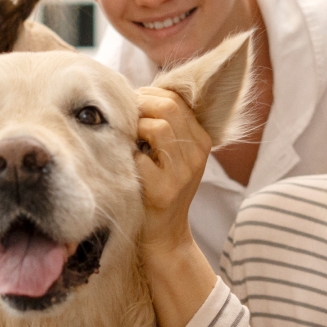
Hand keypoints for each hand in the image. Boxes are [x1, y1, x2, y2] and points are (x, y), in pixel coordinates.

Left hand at [135, 87, 210, 255]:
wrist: (165, 233)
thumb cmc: (161, 186)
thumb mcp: (174, 154)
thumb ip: (165, 126)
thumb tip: (135, 93)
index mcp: (202, 139)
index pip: (176, 99)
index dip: (149, 95)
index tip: (133, 105)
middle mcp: (197, 154)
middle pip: (168, 108)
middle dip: (139, 107)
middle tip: (125, 120)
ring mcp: (183, 172)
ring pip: (157, 128)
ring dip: (134, 130)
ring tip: (129, 143)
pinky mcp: (164, 190)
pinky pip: (140, 158)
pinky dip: (129, 157)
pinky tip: (128, 166)